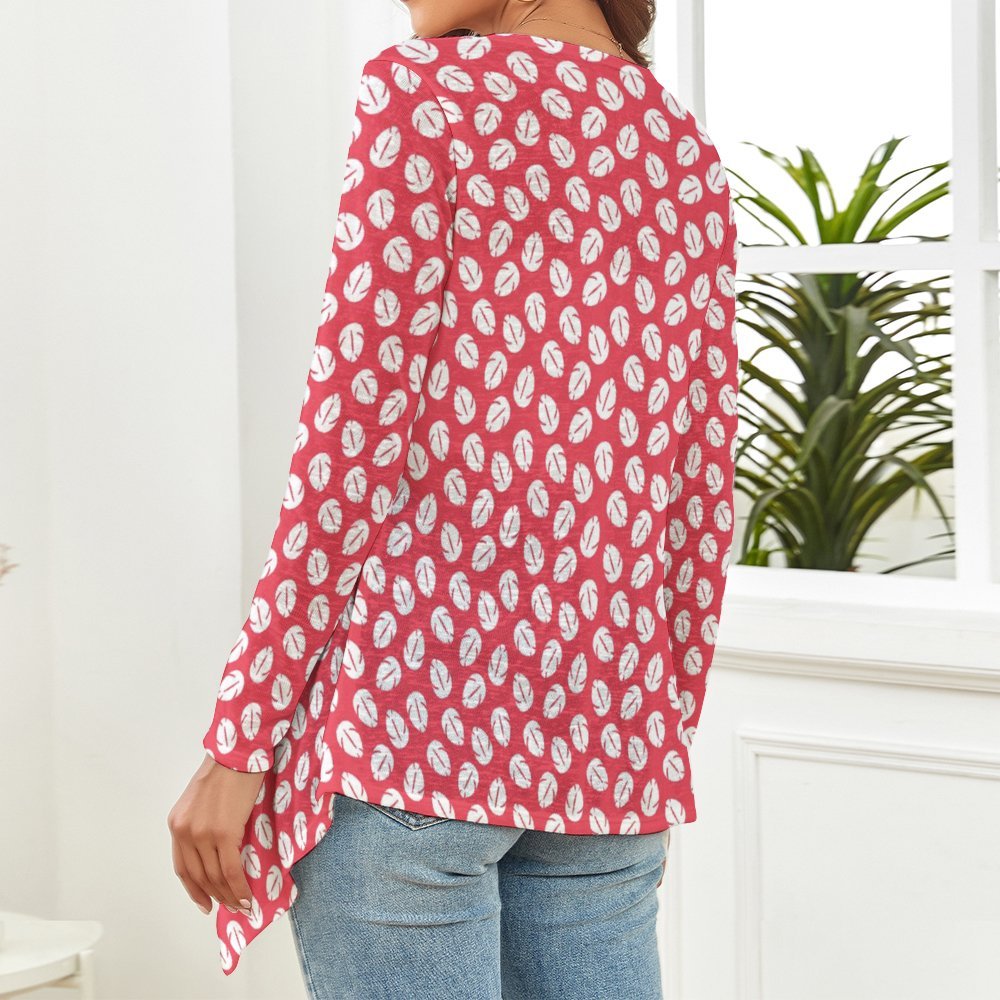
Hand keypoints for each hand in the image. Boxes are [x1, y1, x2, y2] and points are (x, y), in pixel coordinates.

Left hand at [168, 752, 264, 916]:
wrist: (238, 754)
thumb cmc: (226, 770)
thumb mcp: (202, 800)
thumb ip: (202, 824)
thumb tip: (216, 849)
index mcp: (176, 824)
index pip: (182, 868)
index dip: (194, 890)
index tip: (205, 904)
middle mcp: (185, 832)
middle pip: (199, 876)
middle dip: (215, 896)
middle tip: (230, 908)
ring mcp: (203, 834)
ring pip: (215, 877)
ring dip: (229, 896)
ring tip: (241, 906)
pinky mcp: (224, 833)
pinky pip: (231, 870)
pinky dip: (239, 888)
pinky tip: (247, 897)